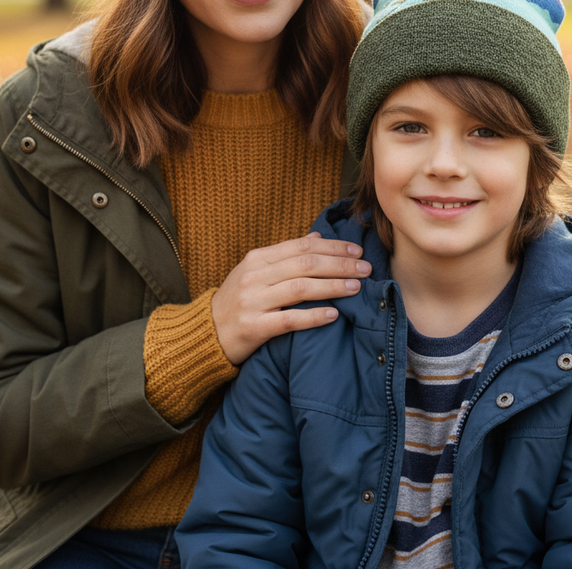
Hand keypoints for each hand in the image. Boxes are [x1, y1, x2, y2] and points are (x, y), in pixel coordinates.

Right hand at [211, 232, 371, 364]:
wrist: (205, 334)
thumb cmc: (237, 301)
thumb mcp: (255, 272)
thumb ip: (286, 255)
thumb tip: (317, 237)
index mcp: (257, 259)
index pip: (302, 247)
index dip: (332, 247)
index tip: (357, 250)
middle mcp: (255, 276)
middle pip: (306, 264)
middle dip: (340, 264)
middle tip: (365, 268)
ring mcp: (253, 301)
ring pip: (301, 288)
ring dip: (333, 287)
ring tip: (356, 287)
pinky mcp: (253, 327)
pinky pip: (289, 320)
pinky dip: (313, 316)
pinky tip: (333, 315)